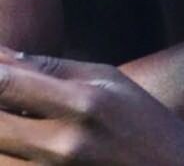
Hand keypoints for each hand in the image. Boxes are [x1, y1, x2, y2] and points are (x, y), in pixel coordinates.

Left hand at [0, 48, 183, 164]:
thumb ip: (50, 69)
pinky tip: (18, 143)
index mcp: (83, 102)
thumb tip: (1, 57)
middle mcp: (65, 144)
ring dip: (3, 138)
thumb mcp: (105, 79)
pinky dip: (10, 156)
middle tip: (7, 101)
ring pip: (0, 157)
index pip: (8, 85)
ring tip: (15, 120)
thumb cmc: (139, 118)